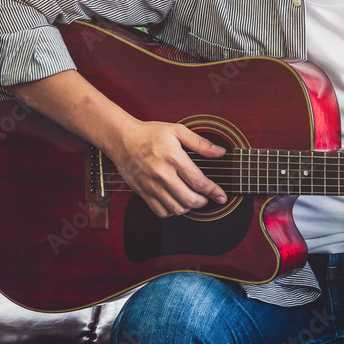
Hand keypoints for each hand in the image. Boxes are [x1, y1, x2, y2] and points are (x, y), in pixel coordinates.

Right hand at [107, 120, 227, 217]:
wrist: (122, 139)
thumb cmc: (149, 133)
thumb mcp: (178, 131)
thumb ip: (200, 143)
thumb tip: (220, 152)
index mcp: (175, 159)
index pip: (199, 182)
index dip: (214, 192)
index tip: (221, 196)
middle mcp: (163, 175)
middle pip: (189, 200)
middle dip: (203, 202)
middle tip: (207, 198)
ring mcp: (152, 186)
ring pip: (176, 208)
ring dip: (189, 208)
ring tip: (192, 200)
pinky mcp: (142, 192)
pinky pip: (160, 211)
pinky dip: (171, 212)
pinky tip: (176, 203)